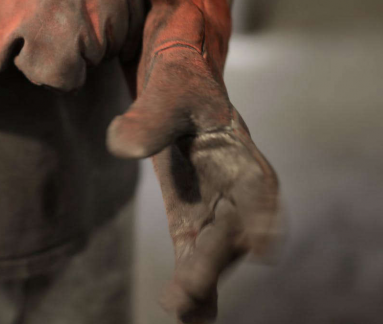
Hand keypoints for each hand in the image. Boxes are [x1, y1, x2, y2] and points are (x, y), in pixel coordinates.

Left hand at [107, 0, 279, 322]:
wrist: (175, 82)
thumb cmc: (179, 81)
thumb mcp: (167, 88)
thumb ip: (149, 116)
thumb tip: (120, 145)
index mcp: (241, 153)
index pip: (259, 190)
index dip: (261, 218)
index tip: (259, 244)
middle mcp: (237, 189)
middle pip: (233, 232)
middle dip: (214, 263)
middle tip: (186, 291)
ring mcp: (216, 209)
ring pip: (216, 254)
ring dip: (202, 283)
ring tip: (179, 308)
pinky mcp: (193, 220)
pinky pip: (195, 256)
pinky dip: (192, 283)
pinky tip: (181, 311)